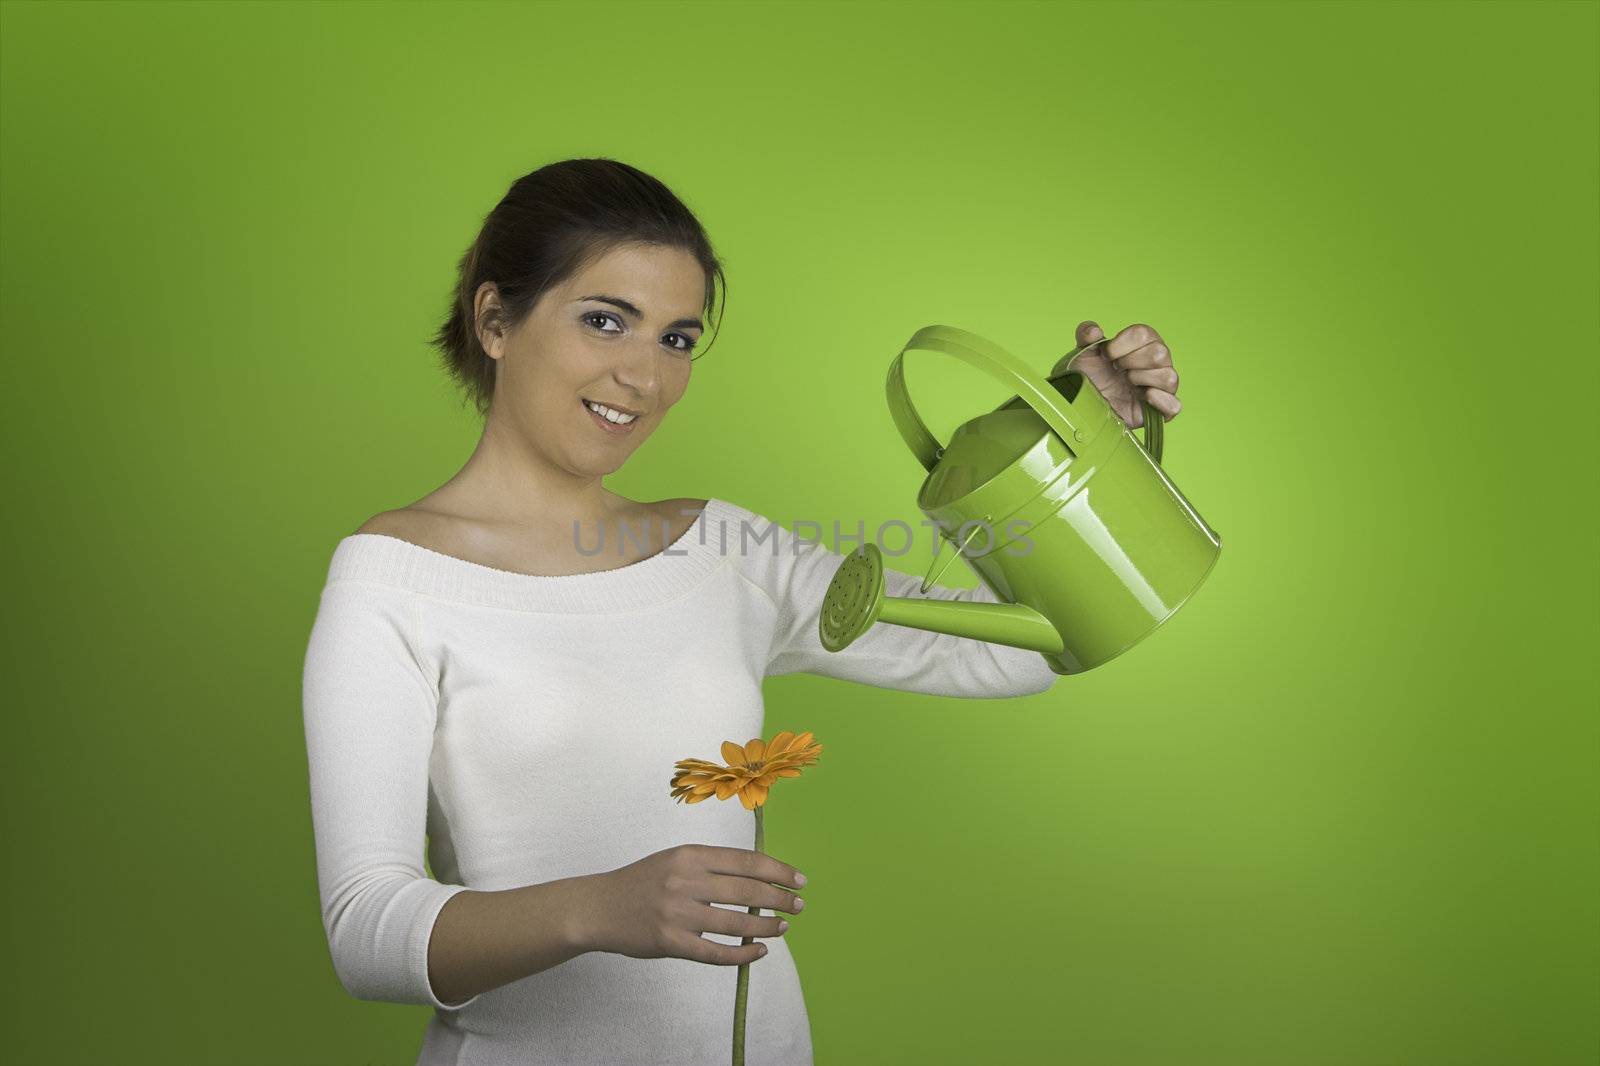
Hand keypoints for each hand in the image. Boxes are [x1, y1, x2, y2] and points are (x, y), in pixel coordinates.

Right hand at [581, 844, 805, 965]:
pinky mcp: (671, 942)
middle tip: (799, 906)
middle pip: (747, 891)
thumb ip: (711, 866)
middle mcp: (686, 881)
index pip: (746, 861)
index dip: (778, 871)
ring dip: (766, 926)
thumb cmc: (642, 882)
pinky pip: (716, 952)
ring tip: (783, 927)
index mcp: (690, 855)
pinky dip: (742, 953)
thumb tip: (758, 878)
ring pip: (736, 922)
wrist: (599, 908)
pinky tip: (758, 951)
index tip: (799, 880)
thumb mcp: (675, 859)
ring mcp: (678, 913)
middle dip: (780, 899)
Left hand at [1063, 321, 1180, 428]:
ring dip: (1142, 378)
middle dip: (1131, 360)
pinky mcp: (1158, 412)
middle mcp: (1156, 364)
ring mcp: (1159, 388)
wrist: (1084, 406)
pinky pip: (1174, 406)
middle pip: (1160, 353)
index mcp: (1142, 346)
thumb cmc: (1088, 378)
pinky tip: (1144, 397)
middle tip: (1116, 370)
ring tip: (1127, 383)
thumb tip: (1093, 332)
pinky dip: (1161, 401)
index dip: (1123, 343)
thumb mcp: (1083, 353)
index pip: (1145, 333)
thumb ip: (1085, 334)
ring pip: (1169, 377)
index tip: (1106, 354)